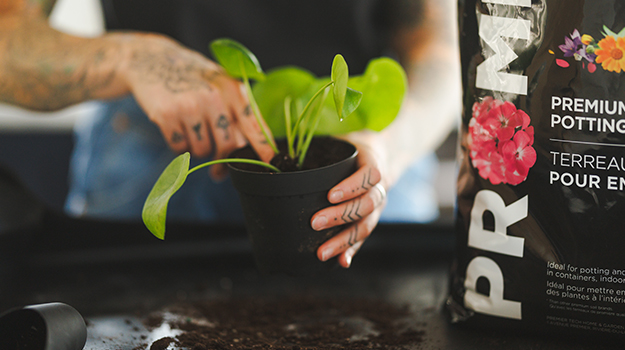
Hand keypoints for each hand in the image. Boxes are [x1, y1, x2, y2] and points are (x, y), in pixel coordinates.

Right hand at [120, 34, 274, 177]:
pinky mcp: (166, 115)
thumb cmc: (195, 77)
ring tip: (192, 131)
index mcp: (232, 89)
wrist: (153, 58)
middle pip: (228, 146)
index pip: (253, 124)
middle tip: (218, 170)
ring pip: (202, 151)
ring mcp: (190, 106)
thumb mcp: (221, 84)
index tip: (270, 161)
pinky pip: (180, 148)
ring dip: (198, 150)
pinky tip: (178, 129)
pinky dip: (179, 146)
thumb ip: (238, 112)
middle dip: (223, 162)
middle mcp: (214, 97)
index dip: (262, 146)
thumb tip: (250, 148)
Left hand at [312, 137, 387, 267]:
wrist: (381, 156)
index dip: (351, 187)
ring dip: (343, 240)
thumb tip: (285, 152)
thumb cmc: (354, 149)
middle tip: (314, 222)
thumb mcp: (345, 142)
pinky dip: (352, 251)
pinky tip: (341, 263)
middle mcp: (379, 189)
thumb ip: (325, 148)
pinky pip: (362, 238)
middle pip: (366, 205)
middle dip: (340, 216)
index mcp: (373, 166)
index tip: (330, 194)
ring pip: (365, 226)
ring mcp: (376, 207)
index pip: (368, 177)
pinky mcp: (370, 220)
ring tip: (322, 252)